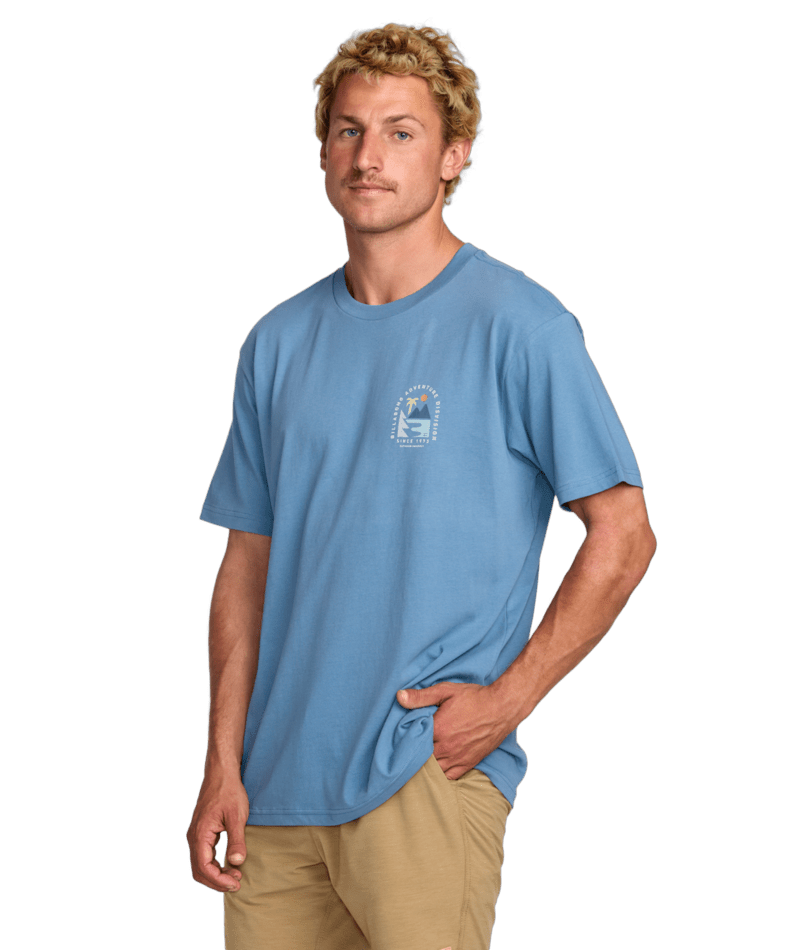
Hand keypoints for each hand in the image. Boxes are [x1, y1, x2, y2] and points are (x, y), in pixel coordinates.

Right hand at [187, 773, 249, 892]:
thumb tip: (237, 863)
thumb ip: (236, 840)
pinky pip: (204, 855)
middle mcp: (194, 837)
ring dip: (215, 874)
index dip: (219, 880)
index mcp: (200, 835)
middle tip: (237, 883)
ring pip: (200, 864)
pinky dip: (214, 865)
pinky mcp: (201, 832)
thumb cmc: (229, 791)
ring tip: (235, 875)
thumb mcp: (236, 816)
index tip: (236, 883)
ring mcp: (196, 835)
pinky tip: (229, 864)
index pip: (204, 868)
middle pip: (199, 870)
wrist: (221, 773)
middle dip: (216, 881)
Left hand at [396, 682, 513, 779]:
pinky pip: (449, 777)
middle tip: (407, 750)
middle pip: (421, 759)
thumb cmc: (474, 697)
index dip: (406, 740)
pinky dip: (440, 775)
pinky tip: (435, 769)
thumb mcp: (446, 691)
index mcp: (438, 729)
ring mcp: (458, 758)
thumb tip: (399, 697)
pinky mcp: (468, 763)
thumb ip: (421, 696)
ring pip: (434, 771)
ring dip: (425, 766)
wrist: (501, 707)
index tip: (401, 736)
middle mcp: (447, 747)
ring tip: (419, 760)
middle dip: (413, 755)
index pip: (413, 741)